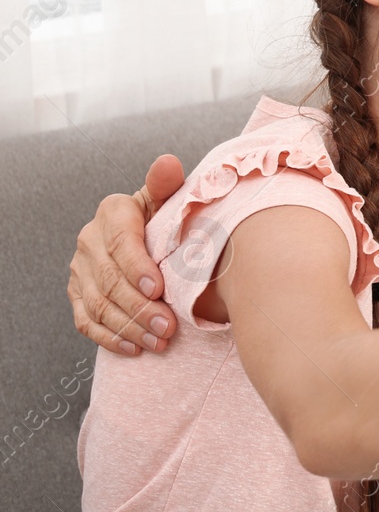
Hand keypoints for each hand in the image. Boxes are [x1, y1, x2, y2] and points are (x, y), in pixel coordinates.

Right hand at [68, 154, 184, 354]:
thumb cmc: (165, 216)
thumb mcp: (168, 198)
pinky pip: (86, 321)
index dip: (138, 267)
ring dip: (130, 327)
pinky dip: (110, 338)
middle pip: (109, 279)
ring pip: (99, 304)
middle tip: (168, 326)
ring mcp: (79, 270)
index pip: (121, 242)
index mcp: (113, 212)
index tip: (160, 287)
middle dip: (140, 306)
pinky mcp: (77, 294)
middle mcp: (89, 240)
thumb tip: (169, 163)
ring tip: (160, 341)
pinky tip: (135, 348)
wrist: (148, 234)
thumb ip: (168, 185)